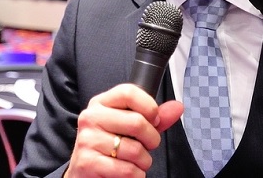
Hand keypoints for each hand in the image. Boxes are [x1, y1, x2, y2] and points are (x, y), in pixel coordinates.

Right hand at [65, 84, 182, 176]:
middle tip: (147, 146)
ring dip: (144, 162)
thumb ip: (154, 118)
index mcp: (101, 103)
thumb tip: (177, 107)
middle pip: (137, 122)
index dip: (149, 107)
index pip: (129, 92)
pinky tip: (127, 172)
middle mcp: (91, 118)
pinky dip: (135, 175)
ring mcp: (87, 140)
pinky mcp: (87, 163)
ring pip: (135, 150)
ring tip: (135, 162)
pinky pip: (127, 170)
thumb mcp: (130, 128)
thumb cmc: (110, 147)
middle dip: (152, 140)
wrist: (85, 173)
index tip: (154, 120)